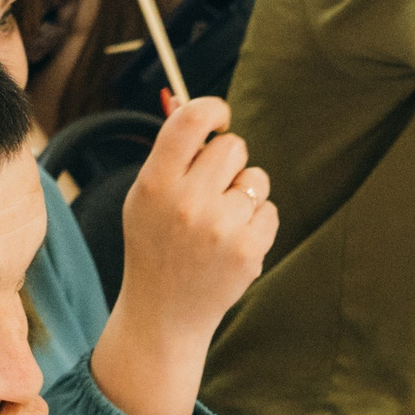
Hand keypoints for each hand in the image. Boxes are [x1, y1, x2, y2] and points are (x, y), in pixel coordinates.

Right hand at [114, 95, 276, 353]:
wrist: (164, 314)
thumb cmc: (155, 246)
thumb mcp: (145, 197)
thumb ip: (168, 151)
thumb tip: (184, 99)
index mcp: (155, 184)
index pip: (192, 120)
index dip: (213, 109)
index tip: (219, 118)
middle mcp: (188, 203)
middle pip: (232, 146)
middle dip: (228, 161)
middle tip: (211, 189)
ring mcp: (220, 228)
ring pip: (255, 179)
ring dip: (243, 194)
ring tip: (218, 223)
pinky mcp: (248, 250)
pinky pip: (269, 209)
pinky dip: (255, 224)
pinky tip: (231, 244)